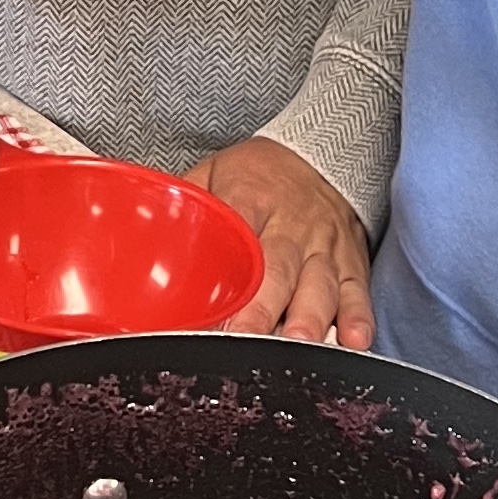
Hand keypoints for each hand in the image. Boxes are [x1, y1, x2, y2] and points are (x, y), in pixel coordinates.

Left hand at [201, 138, 374, 348]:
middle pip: (278, 269)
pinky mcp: (351, 262)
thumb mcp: (213, 173)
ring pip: (320, 284)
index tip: (207, 310)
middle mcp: (292, 224)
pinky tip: (354, 341)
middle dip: (264, 308)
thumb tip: (139, 246)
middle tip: (246, 341)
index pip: (237, 234)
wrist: (319, 155)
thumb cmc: (256, 174)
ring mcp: (324, 245)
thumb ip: (183, 207)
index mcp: (251, 198)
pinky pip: (357, 291)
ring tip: (299, 343)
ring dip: (311, 316)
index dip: (224, 272)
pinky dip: (358, 317)